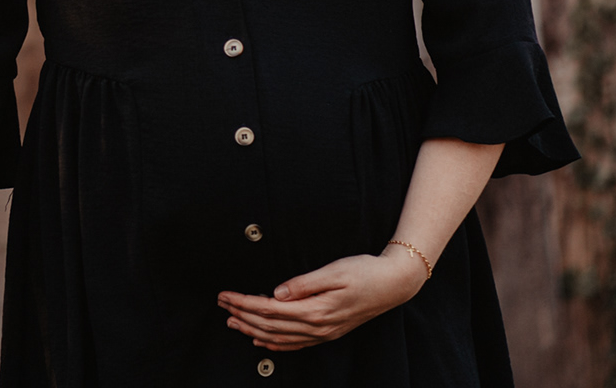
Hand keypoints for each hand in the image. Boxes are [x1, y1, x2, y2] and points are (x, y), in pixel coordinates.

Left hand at [218, 246, 425, 350]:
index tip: (225, 295)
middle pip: (270, 326)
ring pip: (280, 338)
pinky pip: (296, 344)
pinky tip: (261, 340)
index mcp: (317, 310)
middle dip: (242, 315)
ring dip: (253, 330)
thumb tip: (276, 293)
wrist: (394, 284)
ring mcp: (324, 333)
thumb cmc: (365, 271)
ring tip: (232, 321)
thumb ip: (303, 284)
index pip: (269, 309)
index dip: (244, 303)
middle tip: (221, 305)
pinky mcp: (328, 333)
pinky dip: (275, 344)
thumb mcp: (334, 271)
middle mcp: (319, 327)